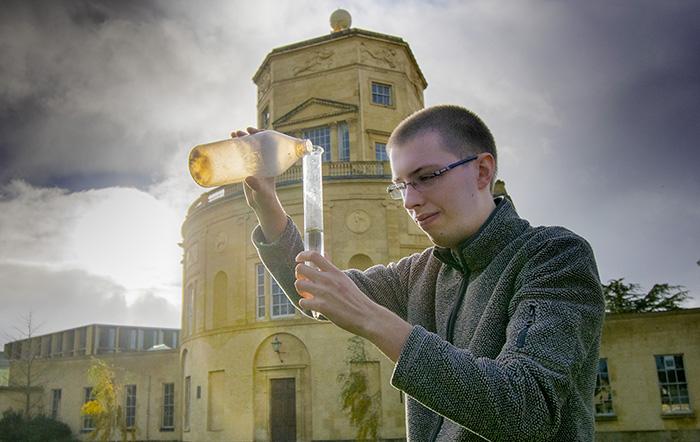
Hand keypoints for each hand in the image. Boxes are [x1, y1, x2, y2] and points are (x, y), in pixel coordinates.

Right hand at [231, 127, 286, 240]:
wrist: (262, 205)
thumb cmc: (266, 198)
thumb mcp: (262, 191)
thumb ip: (256, 185)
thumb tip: (248, 179)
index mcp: (271, 162)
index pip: (268, 144)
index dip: (261, 135)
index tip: (253, 131)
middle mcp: (263, 161)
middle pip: (256, 143)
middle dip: (248, 136)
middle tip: (238, 132)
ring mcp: (255, 165)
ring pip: (248, 149)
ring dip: (241, 141)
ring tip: (232, 134)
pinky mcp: (247, 170)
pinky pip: (241, 157)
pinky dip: (235, 150)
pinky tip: (228, 145)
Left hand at [295, 251, 412, 361]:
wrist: (366, 316)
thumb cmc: (355, 299)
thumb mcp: (344, 279)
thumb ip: (331, 270)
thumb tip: (324, 255)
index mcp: (334, 272)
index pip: (313, 255)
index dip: (302, 255)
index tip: (298, 260)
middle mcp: (328, 279)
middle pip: (301, 269)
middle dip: (299, 275)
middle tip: (304, 281)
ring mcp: (323, 292)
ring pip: (299, 284)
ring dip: (301, 290)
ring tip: (307, 294)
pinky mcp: (321, 306)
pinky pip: (302, 302)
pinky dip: (305, 304)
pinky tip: (312, 306)